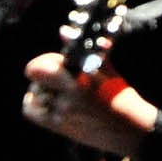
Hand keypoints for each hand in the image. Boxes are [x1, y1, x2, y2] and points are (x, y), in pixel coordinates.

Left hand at [21, 52, 157, 159]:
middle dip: (44, 74)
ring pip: (34, 94)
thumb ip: (83, 50)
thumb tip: (63, 31)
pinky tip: (48, 102)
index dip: (43, 62)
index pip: (39, 67)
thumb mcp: (106, 70)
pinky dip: (35, 105)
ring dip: (42, 90)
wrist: (130, 129)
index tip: (53, 63)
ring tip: (58, 90)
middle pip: (36, 79)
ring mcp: (62, 113)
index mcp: (79, 79)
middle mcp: (67, 97)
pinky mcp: (59, 126)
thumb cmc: (120, 97)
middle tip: (57, 77)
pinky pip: (31, 111)